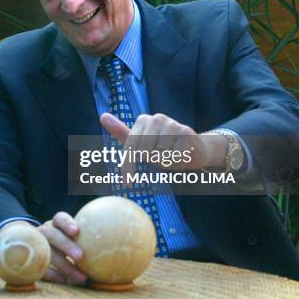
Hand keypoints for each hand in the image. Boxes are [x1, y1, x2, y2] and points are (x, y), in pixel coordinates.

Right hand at [1, 216, 86, 284]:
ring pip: (47, 252)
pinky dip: (53, 274)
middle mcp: (44, 233)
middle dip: (66, 245)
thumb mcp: (71, 235)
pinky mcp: (33, 260)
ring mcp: (36, 245)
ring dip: (64, 265)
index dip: (67, 223)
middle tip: (80, 256)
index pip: (59, 218)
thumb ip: (87, 235)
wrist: (32, 245)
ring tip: (81, 277)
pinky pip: (41, 267)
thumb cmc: (63, 241)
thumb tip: (118, 240)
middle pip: (52, 235)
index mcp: (55, 224)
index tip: (77, 231)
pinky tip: (65, 280)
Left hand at [100, 113, 226, 179]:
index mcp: (144, 120)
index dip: (128, 166)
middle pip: (143, 151)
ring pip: (159, 155)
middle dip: (152, 161)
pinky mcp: (186, 131)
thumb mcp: (141, 143)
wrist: (196, 150)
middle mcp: (157, 118)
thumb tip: (102, 116)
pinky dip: (177, 161)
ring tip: (172, 155)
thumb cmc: (165, 148)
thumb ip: (121, 131)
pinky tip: (183, 154)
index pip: (130, 146)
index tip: (127, 183)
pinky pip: (173, 156)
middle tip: (162, 158)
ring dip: (165, 161)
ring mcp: (172, 123)